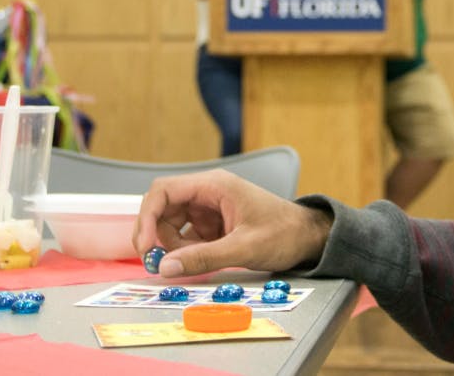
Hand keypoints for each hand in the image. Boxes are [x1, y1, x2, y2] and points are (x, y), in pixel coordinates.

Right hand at [133, 169, 332, 276]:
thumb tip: (165, 268)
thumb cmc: (283, 234)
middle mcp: (208, 192)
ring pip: (171, 222)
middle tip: (155, 262)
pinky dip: (183, 250)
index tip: (145, 245)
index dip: (147, 216)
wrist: (308, 237)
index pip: (164, 191)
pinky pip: (186, 234)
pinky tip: (191, 263)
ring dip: (169, 244)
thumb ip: (204, 258)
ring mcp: (209, 208)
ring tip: (184, 263)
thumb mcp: (244, 248)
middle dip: (154, 233)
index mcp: (214, 185)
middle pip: (163, 207)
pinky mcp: (213, 224)